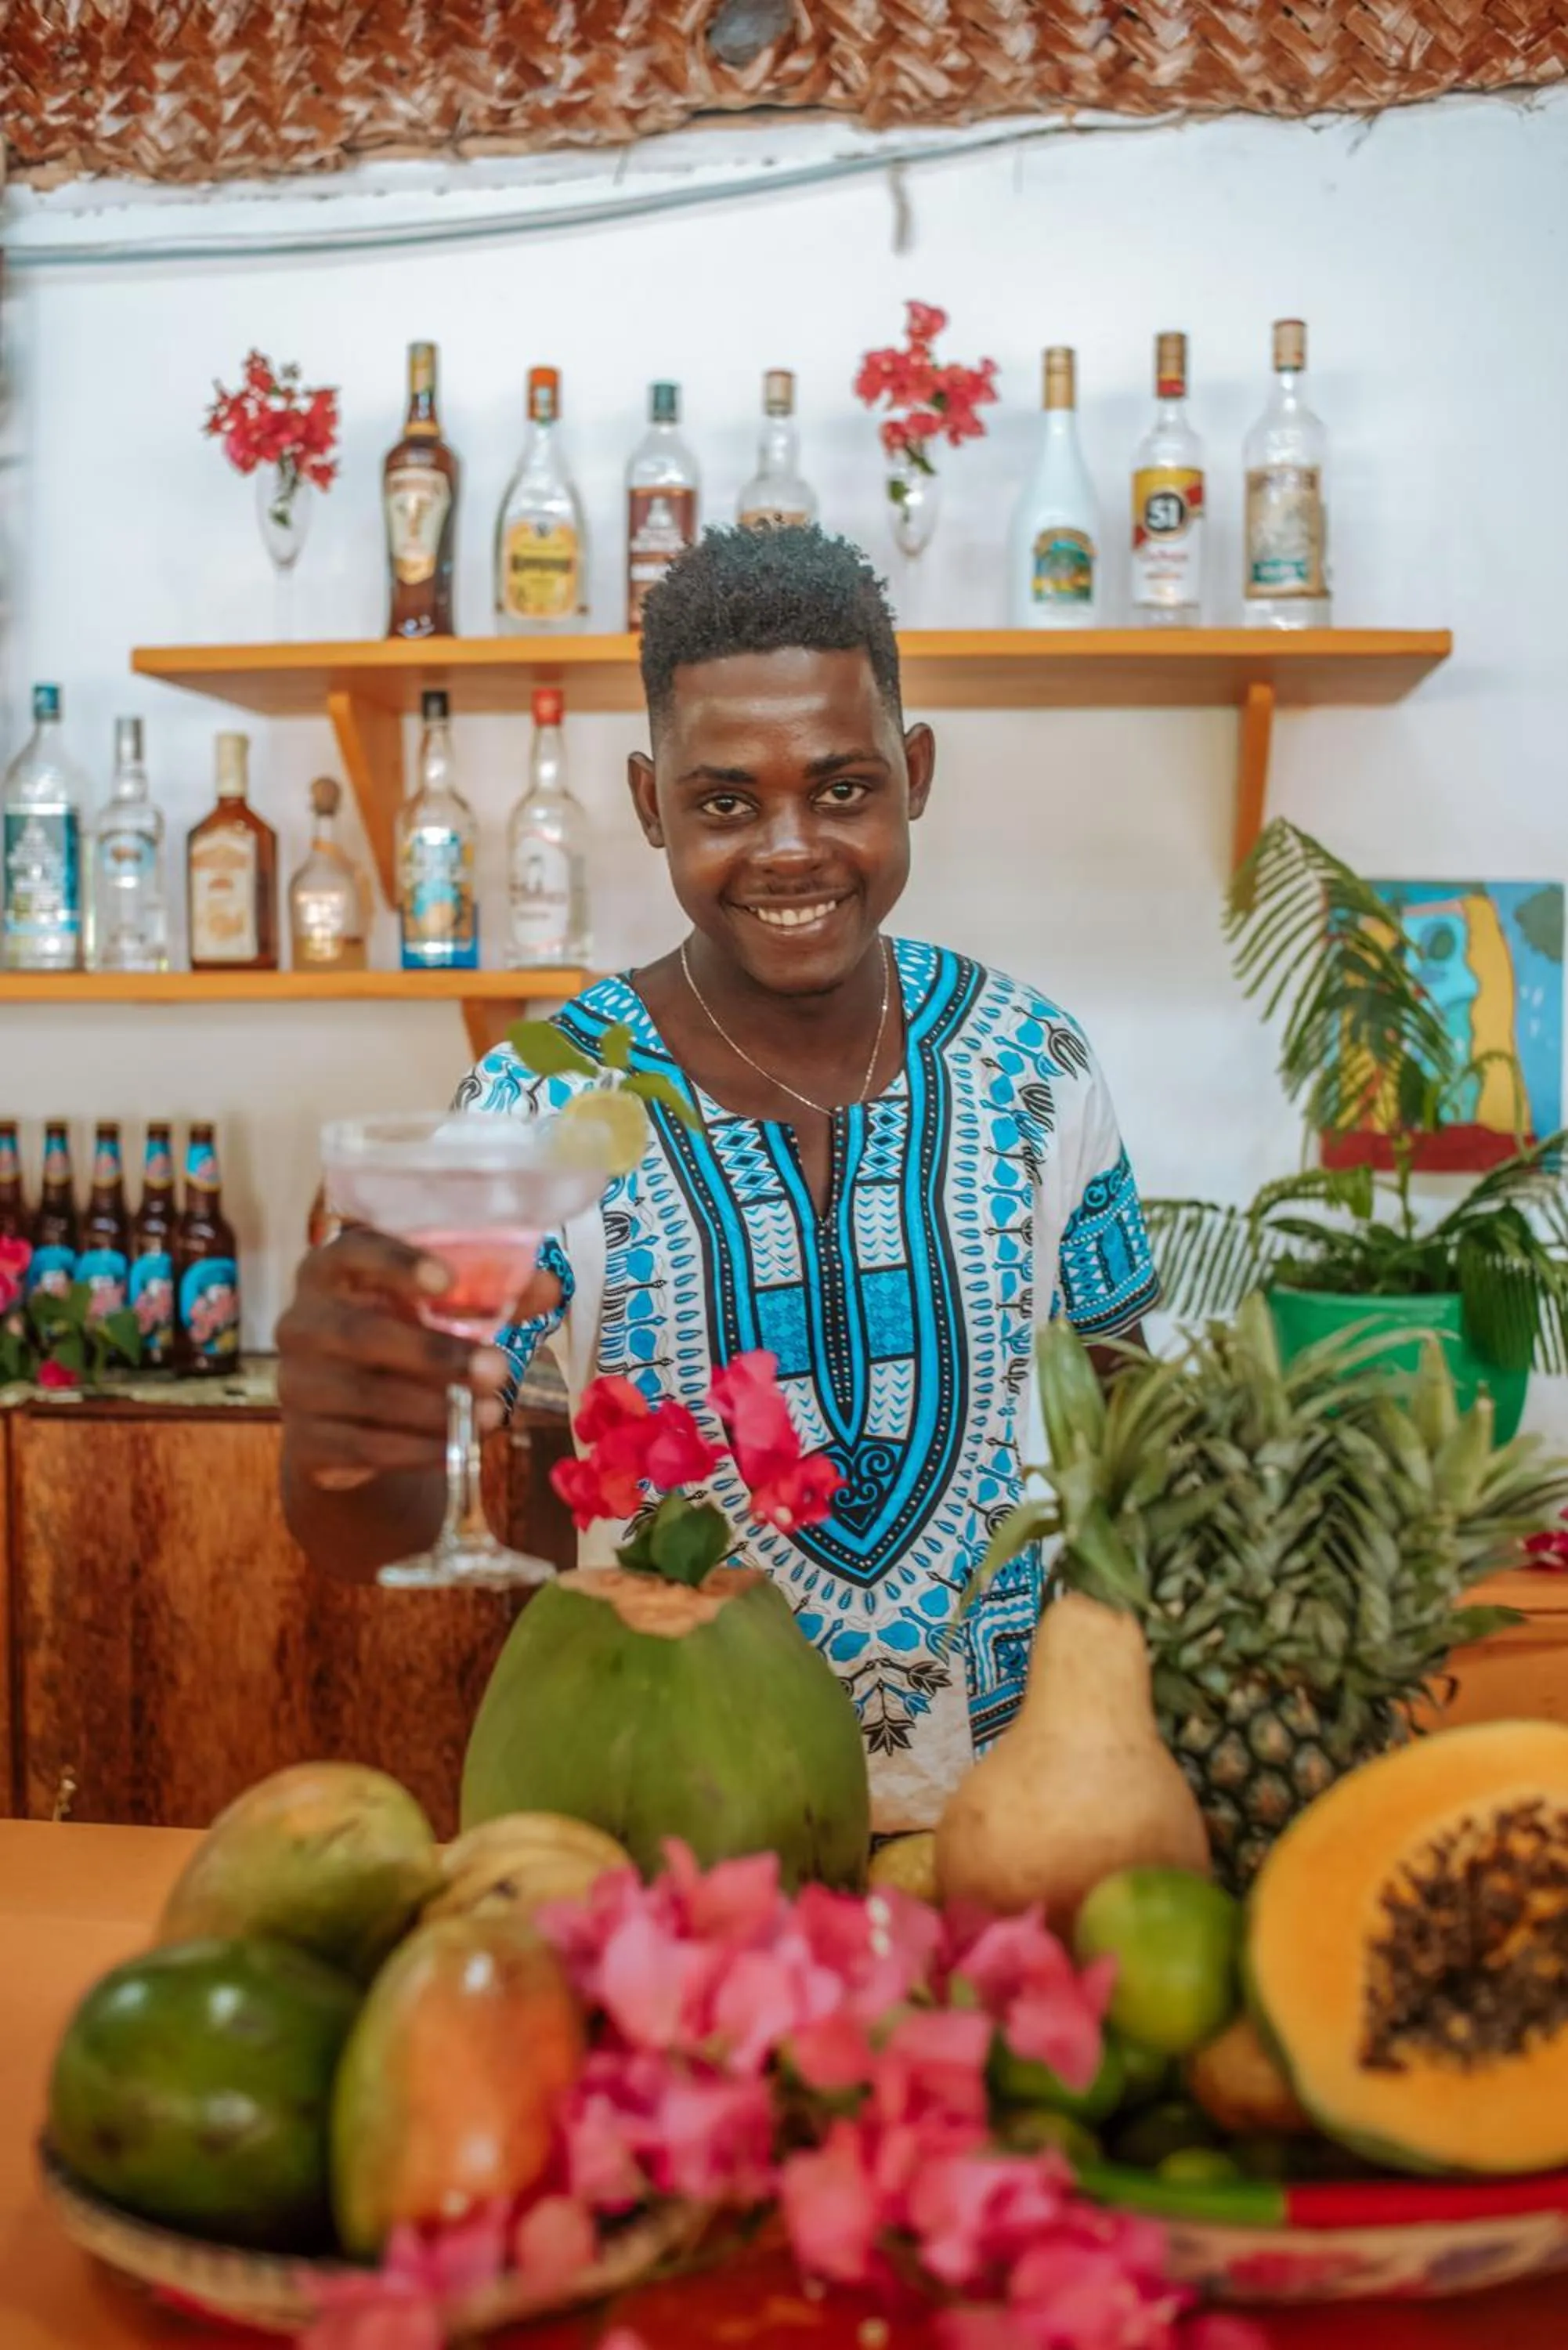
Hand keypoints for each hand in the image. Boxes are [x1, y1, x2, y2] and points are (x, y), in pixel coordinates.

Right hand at [276, 1227, 560, 1491]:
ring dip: (435, 1409)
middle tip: (498, 1368)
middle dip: (435, 1353)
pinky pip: (361, 1446)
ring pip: (364, 1396)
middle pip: (360, 1333)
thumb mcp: (441, 1315)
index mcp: (332, 1272)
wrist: (350, 1423)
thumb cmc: (403, 1344)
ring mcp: (296, 1384)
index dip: (397, 1262)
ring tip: (492, 1415)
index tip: (447, 1279)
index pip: (352, 1251)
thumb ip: (493, 1296)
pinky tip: (460, 1448)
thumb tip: (550, 1285)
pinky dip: (417, 1450)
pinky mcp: (304, 1441)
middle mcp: (303, 1322)